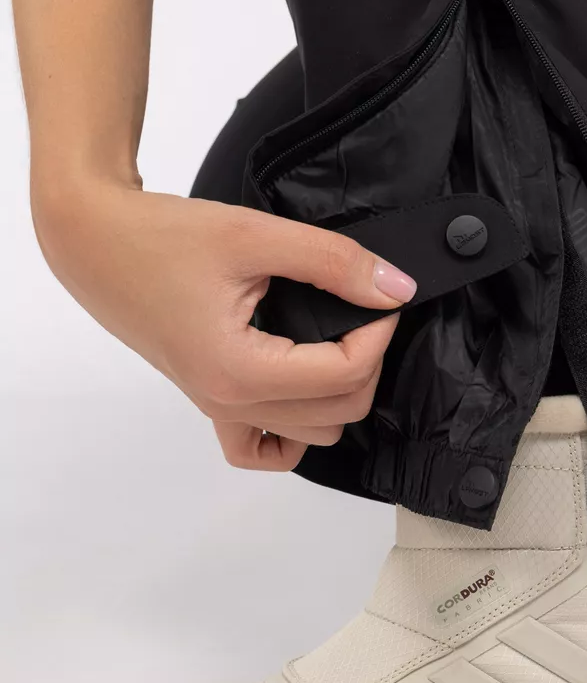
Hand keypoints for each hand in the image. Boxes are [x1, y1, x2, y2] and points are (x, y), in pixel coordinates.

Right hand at [33, 184, 415, 470]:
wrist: (95, 242)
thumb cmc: (161, 237)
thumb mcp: (255, 235)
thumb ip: (332, 262)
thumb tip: (395, 288)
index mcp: (239, 371)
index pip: (345, 374)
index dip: (379, 333)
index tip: (383, 295)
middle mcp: (228, 403)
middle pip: (338, 412)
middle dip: (367, 361)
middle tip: (363, 310)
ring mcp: (217, 409)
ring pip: (311, 434)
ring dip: (338, 392)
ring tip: (336, 337)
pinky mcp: (209, 401)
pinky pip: (259, 447)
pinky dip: (292, 430)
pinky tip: (301, 385)